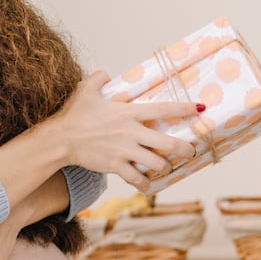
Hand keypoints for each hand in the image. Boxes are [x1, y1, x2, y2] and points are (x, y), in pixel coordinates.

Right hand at [51, 71, 198, 190]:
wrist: (60, 139)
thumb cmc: (73, 115)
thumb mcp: (86, 90)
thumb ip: (99, 79)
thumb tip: (106, 74)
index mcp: (128, 112)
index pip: (163, 109)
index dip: (184, 109)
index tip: (200, 109)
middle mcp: (131, 132)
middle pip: (168, 142)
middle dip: (184, 149)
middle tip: (191, 151)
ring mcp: (125, 150)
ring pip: (156, 163)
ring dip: (164, 167)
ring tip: (165, 168)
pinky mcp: (115, 165)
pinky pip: (136, 178)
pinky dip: (144, 184)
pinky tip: (147, 185)